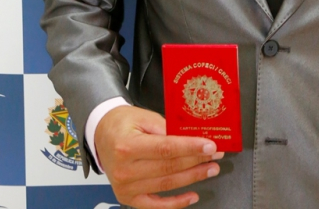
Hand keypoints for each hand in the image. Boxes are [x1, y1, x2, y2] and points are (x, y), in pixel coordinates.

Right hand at [94, 105, 223, 208]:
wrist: (101, 134)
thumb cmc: (124, 123)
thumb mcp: (144, 117)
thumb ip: (166, 128)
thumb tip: (194, 137)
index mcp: (127, 146)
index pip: (166, 149)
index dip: (190, 148)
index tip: (210, 146)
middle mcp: (125, 170)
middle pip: (169, 168)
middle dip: (196, 161)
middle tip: (216, 156)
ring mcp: (125, 187)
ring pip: (166, 184)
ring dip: (192, 178)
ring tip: (210, 170)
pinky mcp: (128, 197)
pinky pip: (155, 205)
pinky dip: (176, 203)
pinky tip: (192, 196)